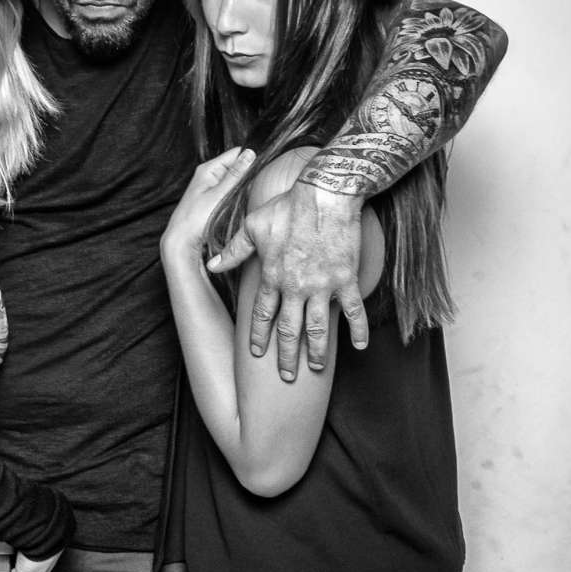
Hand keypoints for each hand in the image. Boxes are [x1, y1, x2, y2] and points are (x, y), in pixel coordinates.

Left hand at [162, 147, 255, 254]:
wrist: (182, 242)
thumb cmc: (194, 220)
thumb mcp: (219, 195)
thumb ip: (236, 174)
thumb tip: (249, 153)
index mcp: (208, 169)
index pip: (235, 153)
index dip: (249, 160)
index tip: (259, 170)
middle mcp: (208, 176)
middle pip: (236, 168)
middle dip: (246, 177)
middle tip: (248, 190)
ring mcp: (211, 189)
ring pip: (234, 183)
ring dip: (241, 190)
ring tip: (240, 201)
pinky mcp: (213, 201)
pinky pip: (230, 195)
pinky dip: (235, 199)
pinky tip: (235, 208)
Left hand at [207, 184, 366, 379]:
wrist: (325, 194)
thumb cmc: (287, 206)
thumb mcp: (252, 226)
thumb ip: (233, 250)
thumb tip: (211, 264)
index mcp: (271, 276)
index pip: (261, 315)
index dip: (258, 336)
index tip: (256, 353)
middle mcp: (295, 287)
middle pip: (288, 330)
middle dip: (286, 356)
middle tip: (286, 376)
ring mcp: (321, 286)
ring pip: (318, 328)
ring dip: (315, 352)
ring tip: (314, 368)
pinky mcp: (345, 279)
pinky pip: (353, 310)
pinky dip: (358, 329)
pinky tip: (359, 346)